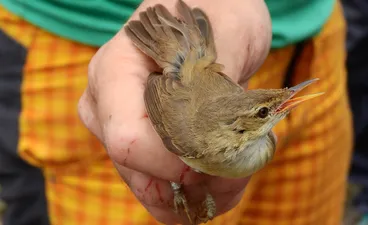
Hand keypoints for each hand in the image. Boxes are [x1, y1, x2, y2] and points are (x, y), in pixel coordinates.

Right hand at [78, 0, 270, 223]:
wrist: (215, 9)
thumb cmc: (219, 10)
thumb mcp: (228, 31)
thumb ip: (217, 80)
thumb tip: (211, 137)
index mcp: (116, 70)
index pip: (129, 139)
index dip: (175, 163)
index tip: (222, 157)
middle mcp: (109, 104)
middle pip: (138, 170)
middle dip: (192, 185)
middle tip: (239, 176)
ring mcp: (122, 125)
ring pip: (150, 183)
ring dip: (197, 193)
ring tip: (237, 177)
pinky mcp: (143, 140)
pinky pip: (160, 180)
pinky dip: (192, 191)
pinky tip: (223, 182)